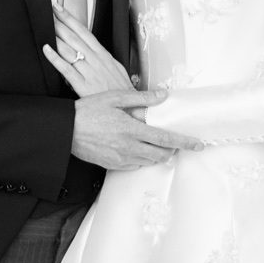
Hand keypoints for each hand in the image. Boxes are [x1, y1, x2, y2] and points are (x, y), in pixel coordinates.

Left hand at [47, 3, 132, 95]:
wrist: (129, 108)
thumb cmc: (121, 90)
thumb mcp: (116, 68)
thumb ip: (103, 58)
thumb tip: (93, 50)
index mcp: (103, 55)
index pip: (84, 32)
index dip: (70, 19)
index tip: (59, 9)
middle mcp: (95, 60)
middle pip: (74, 38)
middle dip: (60, 24)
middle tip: (47, 13)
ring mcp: (89, 72)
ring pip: (69, 50)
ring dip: (56, 37)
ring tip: (44, 27)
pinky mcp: (83, 85)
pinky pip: (66, 69)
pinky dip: (55, 58)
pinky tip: (47, 50)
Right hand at [70, 88, 203, 169]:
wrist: (65, 130)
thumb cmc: (88, 111)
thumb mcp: (115, 98)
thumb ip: (141, 98)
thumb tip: (163, 96)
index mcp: (131, 130)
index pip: (165, 139)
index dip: (184, 142)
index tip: (198, 144)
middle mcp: (128, 148)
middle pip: (161, 154)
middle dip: (172, 149)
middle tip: (174, 141)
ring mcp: (120, 159)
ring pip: (149, 161)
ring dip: (156, 153)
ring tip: (153, 142)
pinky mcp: (112, 166)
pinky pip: (135, 165)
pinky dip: (141, 157)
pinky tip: (136, 147)